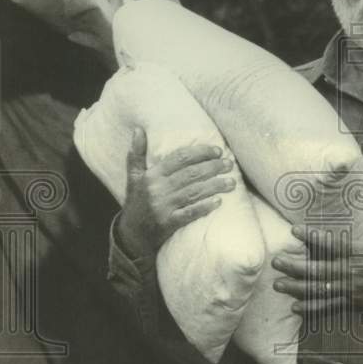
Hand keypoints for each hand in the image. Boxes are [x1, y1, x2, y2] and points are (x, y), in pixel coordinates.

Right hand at [117, 127, 235, 257]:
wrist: (131, 234)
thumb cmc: (136, 201)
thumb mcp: (133, 176)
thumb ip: (136, 153)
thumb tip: (138, 128)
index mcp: (152, 175)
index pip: (179, 158)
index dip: (200, 153)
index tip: (217, 150)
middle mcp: (158, 189)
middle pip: (190, 174)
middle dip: (212, 167)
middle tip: (229, 164)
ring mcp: (163, 207)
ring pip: (193, 192)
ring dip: (214, 186)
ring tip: (231, 182)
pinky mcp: (169, 223)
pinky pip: (189, 214)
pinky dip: (204, 207)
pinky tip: (218, 202)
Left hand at [271, 205, 362, 315]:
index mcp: (358, 252)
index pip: (331, 243)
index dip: (312, 237)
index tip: (294, 230)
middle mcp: (351, 271)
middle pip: (318, 270)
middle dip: (294, 266)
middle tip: (276, 261)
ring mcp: (350, 289)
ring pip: (318, 290)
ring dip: (296, 288)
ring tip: (278, 285)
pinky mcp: (351, 303)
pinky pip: (328, 307)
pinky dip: (311, 308)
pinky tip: (295, 307)